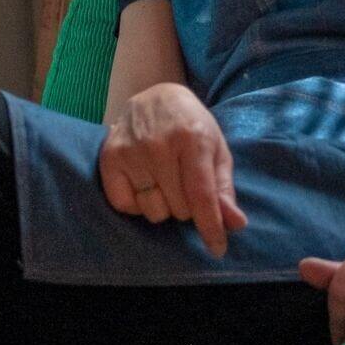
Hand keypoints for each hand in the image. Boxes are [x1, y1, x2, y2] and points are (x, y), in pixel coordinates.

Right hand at [99, 83, 247, 256]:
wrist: (154, 96)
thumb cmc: (191, 125)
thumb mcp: (216, 149)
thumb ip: (224, 188)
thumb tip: (235, 224)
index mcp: (193, 138)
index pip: (201, 195)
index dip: (211, 226)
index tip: (218, 248)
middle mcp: (159, 145)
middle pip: (179, 209)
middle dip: (187, 206)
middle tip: (184, 181)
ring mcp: (131, 151)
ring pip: (154, 211)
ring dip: (164, 205)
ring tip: (164, 180)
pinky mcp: (109, 158)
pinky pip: (126, 206)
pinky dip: (138, 204)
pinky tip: (144, 182)